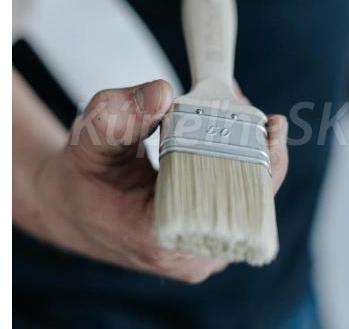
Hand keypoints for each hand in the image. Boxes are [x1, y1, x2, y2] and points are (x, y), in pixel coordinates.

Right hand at [16, 79, 288, 283]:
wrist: (78, 209)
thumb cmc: (84, 177)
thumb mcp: (87, 141)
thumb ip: (116, 116)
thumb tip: (162, 93)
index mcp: (161, 240)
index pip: (233, 209)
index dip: (260, 164)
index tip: (271, 122)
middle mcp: (191, 256)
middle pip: (251, 204)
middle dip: (257, 147)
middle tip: (246, 101)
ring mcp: (205, 253)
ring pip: (253, 204)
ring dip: (255, 154)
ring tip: (244, 111)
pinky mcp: (211, 242)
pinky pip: (246, 205)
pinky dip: (248, 166)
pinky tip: (244, 132)